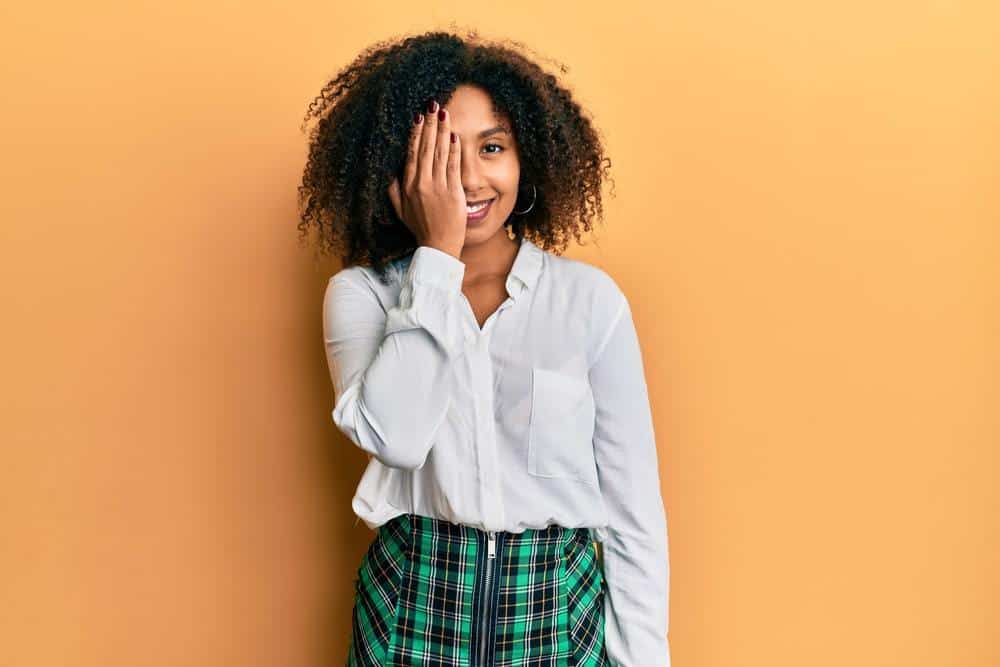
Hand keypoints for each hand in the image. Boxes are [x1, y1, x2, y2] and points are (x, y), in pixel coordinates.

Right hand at [387, 100, 466, 258]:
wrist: (438, 247)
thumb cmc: (420, 228)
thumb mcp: (400, 210)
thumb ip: (394, 189)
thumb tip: (390, 172)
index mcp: (407, 185)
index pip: (412, 153)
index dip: (415, 133)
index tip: (418, 117)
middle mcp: (421, 183)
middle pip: (426, 147)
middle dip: (429, 124)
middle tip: (433, 104)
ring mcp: (437, 187)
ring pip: (439, 152)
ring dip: (442, 130)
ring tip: (444, 113)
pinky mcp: (453, 192)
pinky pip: (453, 165)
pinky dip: (454, 149)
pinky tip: (454, 135)